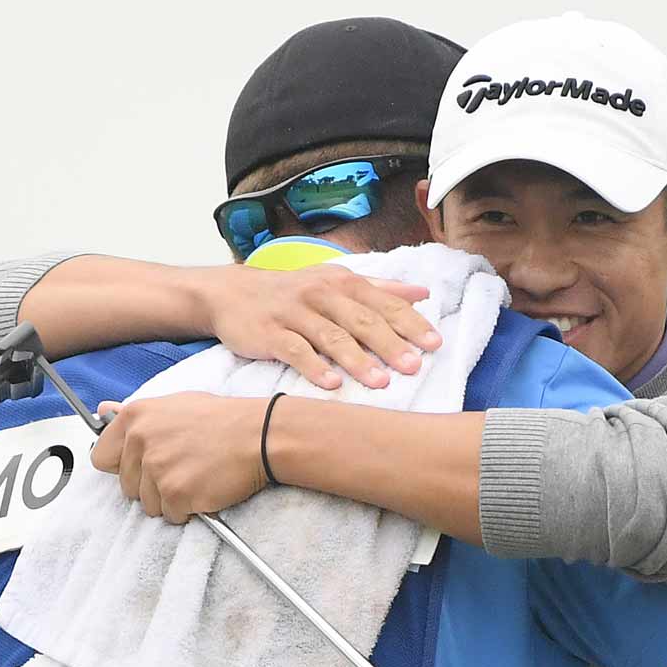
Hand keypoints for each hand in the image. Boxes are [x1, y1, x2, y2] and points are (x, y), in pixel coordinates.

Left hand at [92, 393, 270, 523]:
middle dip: (150, 485)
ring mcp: (157, 469)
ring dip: (170, 498)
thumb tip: (103, 410)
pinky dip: (188, 509)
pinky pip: (171, 515)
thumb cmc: (222, 420)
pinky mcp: (176, 493)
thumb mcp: (174, 404)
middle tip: (181, 468)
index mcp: (135, 417)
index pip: (101, 457)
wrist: (259, 435)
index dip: (123, 465)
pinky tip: (204, 487)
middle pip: (126, 486)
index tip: (141, 465)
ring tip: (195, 476)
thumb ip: (137, 416)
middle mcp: (140, 441)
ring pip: (148, 504)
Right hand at [196, 263, 440, 390]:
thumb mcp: (334, 282)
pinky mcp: (269, 333)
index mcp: (342, 282)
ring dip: (357, 360)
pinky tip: (331, 384)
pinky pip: (295, 351)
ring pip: (330, 337)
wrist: (232, 294)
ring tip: (380, 382)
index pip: (383, 302)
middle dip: (390, 344)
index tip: (434, 343)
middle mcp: (321, 294)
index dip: (410, 322)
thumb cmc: (292, 292)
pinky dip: (314, 367)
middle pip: (361, 320)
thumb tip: (422, 292)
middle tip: (413, 366)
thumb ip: (379, 288)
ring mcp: (294, 313)